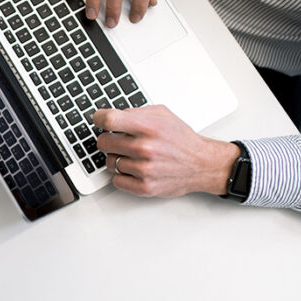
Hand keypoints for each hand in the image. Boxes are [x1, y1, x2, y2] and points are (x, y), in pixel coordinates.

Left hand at [93, 106, 238, 197]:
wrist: (202, 164)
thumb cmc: (182, 140)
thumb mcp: (163, 115)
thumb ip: (136, 112)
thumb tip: (113, 115)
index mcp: (148, 127)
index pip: (109, 120)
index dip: (99, 118)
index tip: (99, 120)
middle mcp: (145, 148)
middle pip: (103, 142)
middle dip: (108, 139)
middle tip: (118, 140)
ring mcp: (144, 170)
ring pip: (109, 162)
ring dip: (117, 158)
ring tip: (132, 155)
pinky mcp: (145, 187)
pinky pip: (116, 180)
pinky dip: (122, 175)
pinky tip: (133, 169)